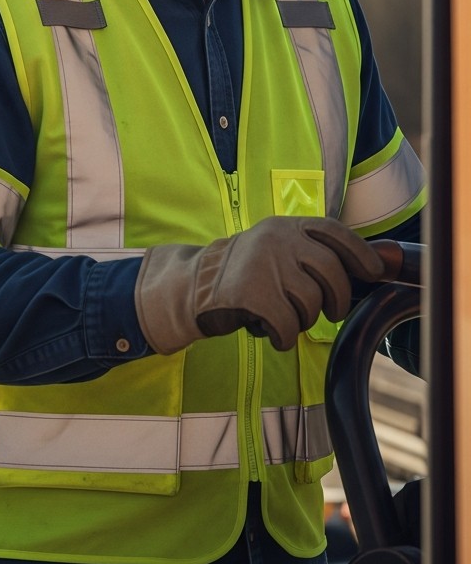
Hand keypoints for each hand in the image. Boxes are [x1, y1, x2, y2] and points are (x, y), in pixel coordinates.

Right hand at [135, 216, 384, 353]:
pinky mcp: (252, 294)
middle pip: (330, 271)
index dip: (359, 252)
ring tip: (285, 318)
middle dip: (337, 298)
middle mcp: (275, 240)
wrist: (191, 287)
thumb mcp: (271, 250)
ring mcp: (263, 265)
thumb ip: (306, 252)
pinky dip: (285, 336)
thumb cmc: (240, 274)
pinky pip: (289, 324)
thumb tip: (363, 270)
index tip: (372, 271)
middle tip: (330, 312)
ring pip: (311, 301)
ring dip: (303, 319)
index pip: (333, 231)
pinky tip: (273, 333)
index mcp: (283, 226)